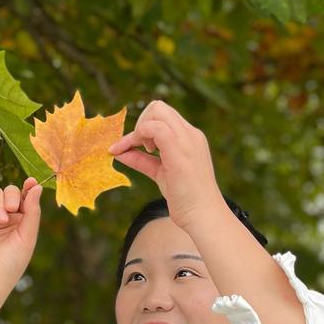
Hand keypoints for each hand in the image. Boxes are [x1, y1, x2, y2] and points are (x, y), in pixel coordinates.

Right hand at [0, 177, 43, 295]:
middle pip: (10, 191)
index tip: (31, 182)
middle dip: (12, 196)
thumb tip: (37, 186)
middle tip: (12, 210)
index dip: (29, 187)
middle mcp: (6, 216)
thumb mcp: (27, 237)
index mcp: (22, 220)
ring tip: (1, 221)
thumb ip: (32, 212)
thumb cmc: (11, 263)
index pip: (25, 197)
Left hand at [108, 100, 223, 229]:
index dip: (144, 127)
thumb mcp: (160, 173)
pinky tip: (138, 152)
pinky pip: (154, 127)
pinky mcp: (178, 150)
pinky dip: (138, 136)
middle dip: (140, 123)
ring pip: (157, 111)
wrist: (203, 215)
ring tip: (144, 151)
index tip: (136, 147)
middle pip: (159, 107)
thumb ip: (142, 160)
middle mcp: (190, 134)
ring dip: (140, 129)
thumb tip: (120, 153)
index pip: (164, 116)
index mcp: (189, 138)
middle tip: (140, 148)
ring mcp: (186, 140)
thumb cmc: (185, 199)